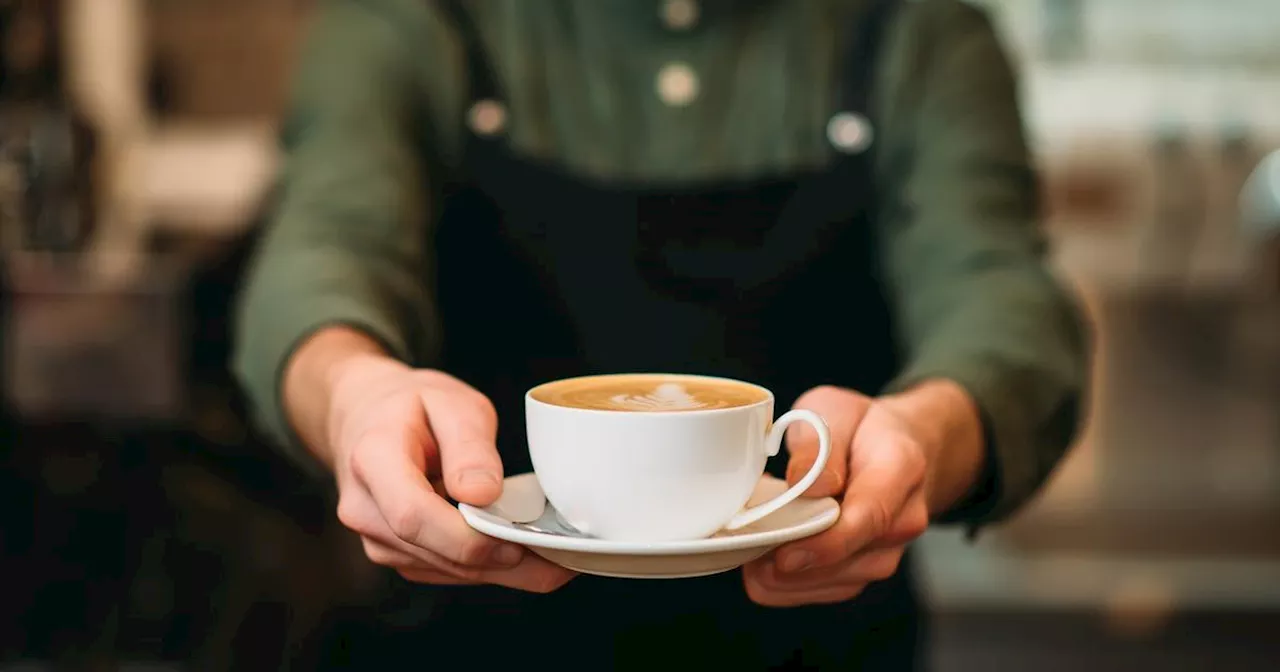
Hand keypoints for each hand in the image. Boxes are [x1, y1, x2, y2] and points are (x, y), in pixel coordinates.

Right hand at [324, 353, 575, 592]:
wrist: (368, 417)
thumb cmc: (412, 405)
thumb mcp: (449, 402)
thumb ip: (468, 446)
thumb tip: (483, 495)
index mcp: (373, 460)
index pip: (413, 516)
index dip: (468, 537)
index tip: (518, 536)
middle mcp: (366, 509)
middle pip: (436, 553)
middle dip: (501, 560)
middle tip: (561, 554)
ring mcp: (377, 539)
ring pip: (447, 570)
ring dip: (502, 570)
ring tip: (555, 555)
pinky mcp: (398, 554)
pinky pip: (447, 570)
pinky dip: (488, 567)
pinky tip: (525, 553)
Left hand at [743, 382, 981, 606]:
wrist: (895, 448)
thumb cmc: (860, 428)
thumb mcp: (834, 409)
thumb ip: (818, 443)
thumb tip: (804, 485)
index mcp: (901, 468)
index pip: (870, 516)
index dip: (826, 543)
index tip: (784, 555)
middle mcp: (903, 519)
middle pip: (848, 560)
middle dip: (792, 560)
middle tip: (744, 542)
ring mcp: (887, 551)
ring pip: (830, 584)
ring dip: (784, 575)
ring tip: (749, 545)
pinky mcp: (863, 571)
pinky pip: (821, 592)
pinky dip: (786, 583)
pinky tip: (761, 559)